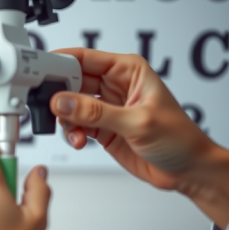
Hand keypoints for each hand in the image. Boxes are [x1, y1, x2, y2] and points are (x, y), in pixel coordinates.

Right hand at [50, 47, 228, 228]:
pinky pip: (74, 125)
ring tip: (75, 132)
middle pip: (72, 80)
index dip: (61, 63)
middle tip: (52, 108)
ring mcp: (106, 108)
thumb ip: (96, 112)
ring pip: (70, 105)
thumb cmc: (179, 138)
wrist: (187, 170)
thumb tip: (63, 101)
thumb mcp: (137, 122)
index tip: (41, 74)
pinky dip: (71, 133)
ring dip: (66, 119)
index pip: (85, 58)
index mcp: (128, 70)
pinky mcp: (101, 128)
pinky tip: (80, 141)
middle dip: (59, 95)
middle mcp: (114, 86)